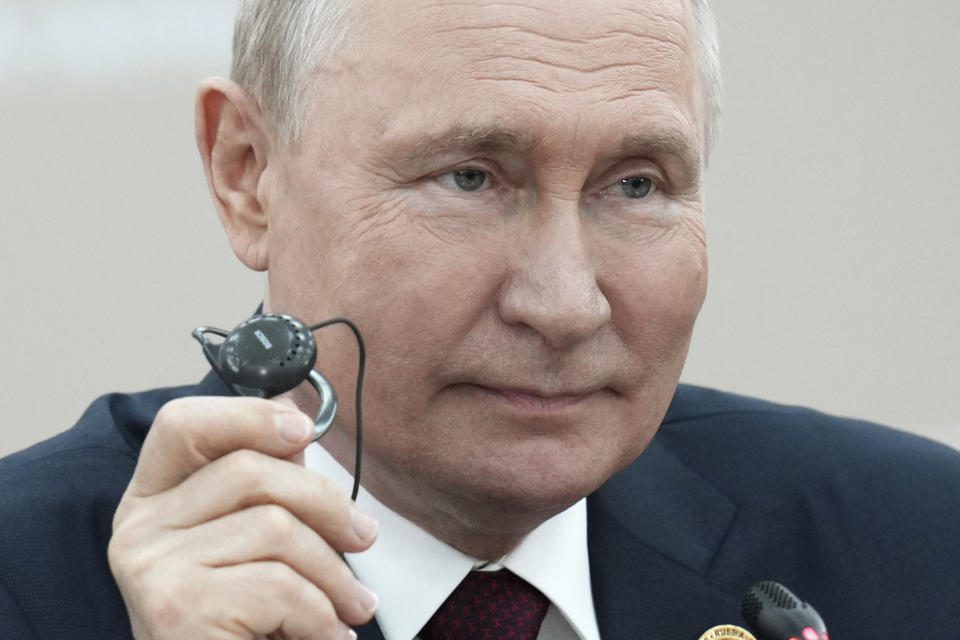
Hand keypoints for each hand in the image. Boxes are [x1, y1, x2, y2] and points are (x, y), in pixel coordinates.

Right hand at [108, 396, 377, 639]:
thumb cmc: (245, 625)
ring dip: (333, 574)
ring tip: (350, 608)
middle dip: (328, 504)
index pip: (181, 425)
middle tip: (363, 538)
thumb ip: (266, 490)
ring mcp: (150, 569)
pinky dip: (321, 616)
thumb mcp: (251, 548)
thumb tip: (300, 432)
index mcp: (152, 502)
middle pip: (249, 471)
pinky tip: (326, 637)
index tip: (303, 430)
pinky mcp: (176, 608)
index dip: (247, 414)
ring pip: (275, 527)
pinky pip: (280, 585)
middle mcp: (137, 530)